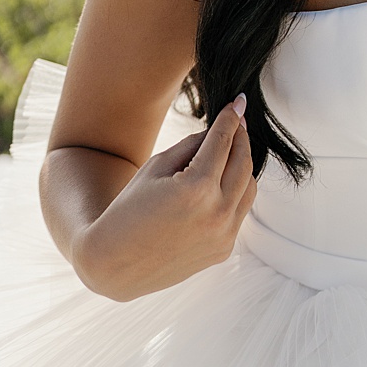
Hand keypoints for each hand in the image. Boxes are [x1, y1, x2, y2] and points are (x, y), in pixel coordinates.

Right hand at [73, 95, 255, 300]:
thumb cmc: (129, 209)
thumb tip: (218, 132)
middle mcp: (217, 213)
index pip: (222, 142)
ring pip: (249, 188)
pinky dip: (234, 192)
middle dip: (242, 137)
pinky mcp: (224, 249)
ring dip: (242, 164)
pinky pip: (239, 211)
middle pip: (243, 162)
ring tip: (231, 149)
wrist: (117, 263)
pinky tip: (221, 181)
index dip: (231, 119)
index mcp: (197, 188)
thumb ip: (191, 147)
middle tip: (238, 121)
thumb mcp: (155, 168)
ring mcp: (224, 235)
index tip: (238, 102)